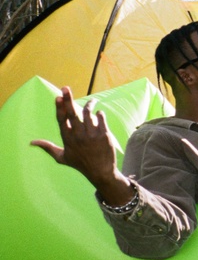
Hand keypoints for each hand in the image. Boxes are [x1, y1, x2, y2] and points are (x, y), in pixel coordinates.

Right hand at [30, 86, 132, 203]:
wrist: (101, 171)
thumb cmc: (80, 163)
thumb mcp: (62, 157)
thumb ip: (48, 147)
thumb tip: (32, 142)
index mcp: (68, 139)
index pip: (62, 120)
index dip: (60, 108)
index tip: (58, 97)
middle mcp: (79, 135)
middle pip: (73, 113)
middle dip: (68, 99)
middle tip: (66, 88)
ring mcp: (92, 135)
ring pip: (88, 113)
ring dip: (89, 104)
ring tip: (92, 101)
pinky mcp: (104, 135)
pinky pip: (101, 118)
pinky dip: (100, 113)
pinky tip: (99, 112)